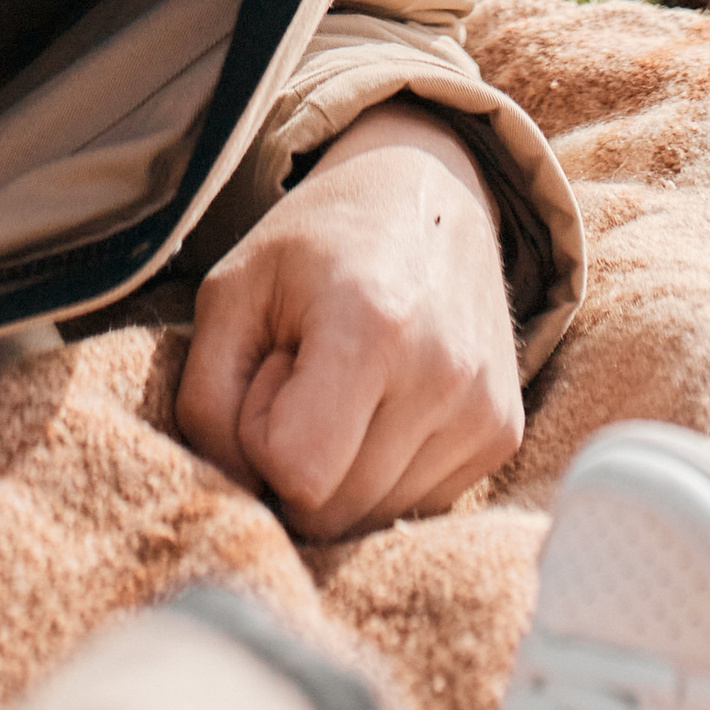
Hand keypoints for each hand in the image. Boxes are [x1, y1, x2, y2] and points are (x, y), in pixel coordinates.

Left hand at [177, 101, 524, 539]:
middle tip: (307, 378)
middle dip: (297, 461)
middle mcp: (443, 375)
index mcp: (370, 325)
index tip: (275, 371)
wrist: (428, 191)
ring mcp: (484, 410)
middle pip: (332, 511)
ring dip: (340, 471)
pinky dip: (384, 472)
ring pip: (372, 519)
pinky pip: (415, 506)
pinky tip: (386, 402)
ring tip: (349, 387)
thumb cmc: (314, 244)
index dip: (260, 436)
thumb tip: (241, 498)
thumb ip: (205, 404)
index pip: (296, 472)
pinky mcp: (504, 433)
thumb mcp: (230, 291)